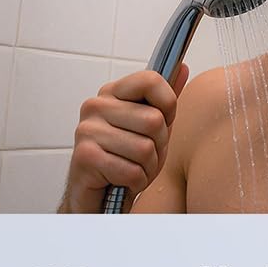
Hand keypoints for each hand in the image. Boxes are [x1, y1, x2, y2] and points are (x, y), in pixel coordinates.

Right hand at [58, 63, 188, 212]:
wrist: (99, 198)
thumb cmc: (126, 161)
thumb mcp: (151, 129)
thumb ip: (164, 100)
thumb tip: (183, 68)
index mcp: (112, 94)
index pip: (151, 80)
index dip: (168, 106)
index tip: (161, 122)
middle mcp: (96, 106)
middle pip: (154, 120)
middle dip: (158, 146)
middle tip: (142, 156)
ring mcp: (87, 130)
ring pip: (145, 148)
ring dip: (147, 168)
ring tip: (132, 169)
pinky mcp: (85, 157)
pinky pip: (131, 171)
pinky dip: (135, 182)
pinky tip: (123, 181)